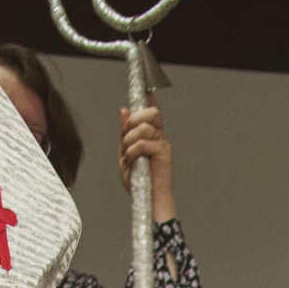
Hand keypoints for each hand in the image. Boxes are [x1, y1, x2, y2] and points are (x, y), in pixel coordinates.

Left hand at [119, 105, 176, 223]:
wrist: (148, 200)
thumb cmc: (138, 180)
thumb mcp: (125, 152)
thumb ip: (125, 132)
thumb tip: (124, 109)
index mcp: (152, 134)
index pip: (152, 110)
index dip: (148, 97)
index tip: (144, 87)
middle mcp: (160, 136)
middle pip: (152, 112)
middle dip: (134, 119)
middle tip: (126, 134)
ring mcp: (163, 144)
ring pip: (145, 126)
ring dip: (130, 139)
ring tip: (127, 154)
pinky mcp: (164, 154)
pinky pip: (143, 143)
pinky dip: (132, 151)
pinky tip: (131, 161)